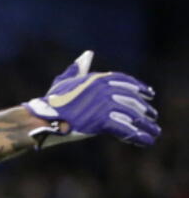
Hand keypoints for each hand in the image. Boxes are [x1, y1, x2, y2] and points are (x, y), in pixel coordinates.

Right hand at [24, 50, 159, 147]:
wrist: (42, 118)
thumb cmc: (50, 102)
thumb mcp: (64, 82)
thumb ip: (76, 70)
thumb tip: (85, 56)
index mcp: (98, 79)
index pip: (126, 81)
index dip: (139, 88)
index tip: (149, 94)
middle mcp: (105, 90)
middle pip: (132, 99)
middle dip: (144, 108)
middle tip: (152, 116)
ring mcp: (104, 105)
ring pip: (132, 115)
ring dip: (145, 124)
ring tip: (153, 132)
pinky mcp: (102, 121)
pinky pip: (124, 129)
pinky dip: (137, 136)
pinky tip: (145, 141)